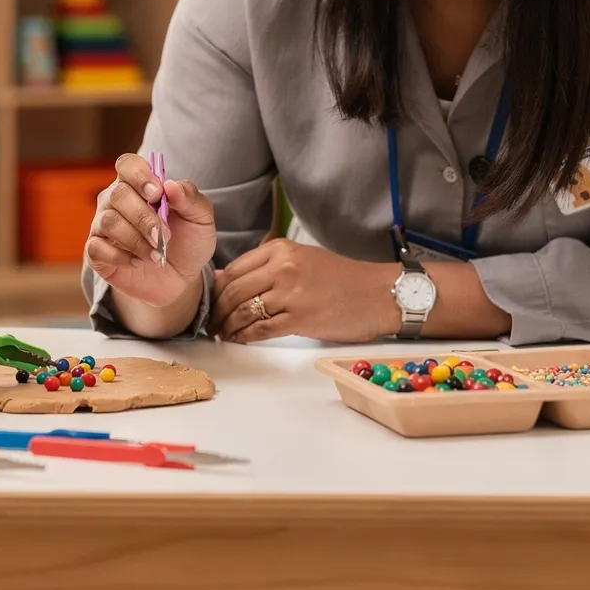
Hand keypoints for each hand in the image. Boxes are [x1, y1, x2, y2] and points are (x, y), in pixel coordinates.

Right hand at [86, 153, 215, 307]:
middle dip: (144, 217)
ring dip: (136, 240)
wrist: (181, 277)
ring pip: (108, 222)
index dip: (139, 175)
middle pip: (118, 194)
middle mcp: (116, 200)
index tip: (158, 194)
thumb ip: (190, 198)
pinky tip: (138, 262)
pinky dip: (121, 257)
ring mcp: (102, 225)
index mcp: (139, 184)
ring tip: (156, 253)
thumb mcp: (201, 219)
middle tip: (165, 236)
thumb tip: (170, 185)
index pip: (127, 164)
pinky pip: (97, 248)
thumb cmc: (188, 241)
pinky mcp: (96, 252)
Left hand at [210, 238, 399, 343]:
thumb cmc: (343, 279)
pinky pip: (261, 329)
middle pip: (234, 291)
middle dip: (218, 311)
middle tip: (211, 324)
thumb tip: (227, 280)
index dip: (218, 290)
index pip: (234, 269)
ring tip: (223, 334)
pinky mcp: (300, 318)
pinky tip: (240, 340)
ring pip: (243, 311)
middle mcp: (283, 267)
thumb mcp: (303, 260)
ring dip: (228, 326)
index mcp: (281, 249)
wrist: (378, 295)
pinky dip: (245, 337)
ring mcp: (291, 293)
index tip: (212, 303)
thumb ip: (266, 267)